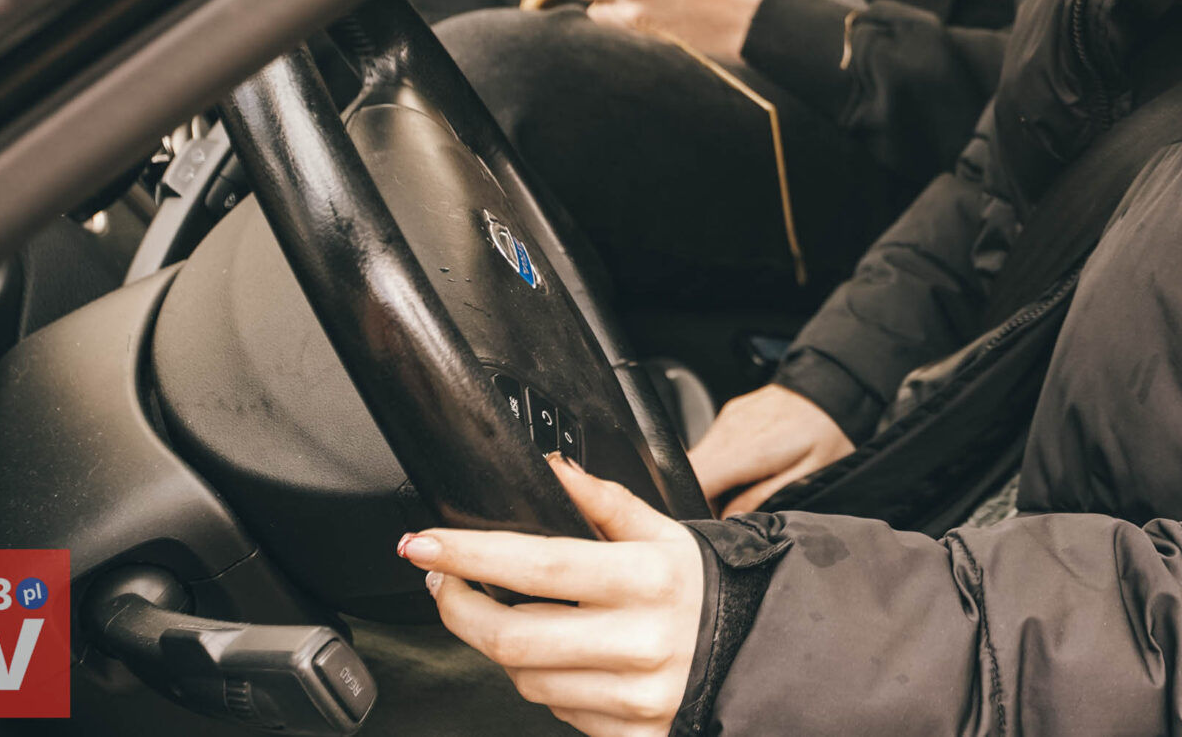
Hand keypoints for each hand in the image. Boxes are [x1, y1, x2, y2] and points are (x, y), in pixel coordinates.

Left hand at [406, 456, 703, 736]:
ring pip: (526, 680)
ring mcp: (633, 696)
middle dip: (459, 608)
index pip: (539, 565)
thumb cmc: (705, 590)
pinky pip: (556, 712)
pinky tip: (558, 657)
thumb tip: (554, 471)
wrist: (756, 653)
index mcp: (649, 579)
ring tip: (509, 617)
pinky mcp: (629, 735)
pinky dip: (544, 682)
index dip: (471, 554)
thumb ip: (606, 502)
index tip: (425, 545)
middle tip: (443, 582)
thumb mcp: (667, 534)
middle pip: (513, 637)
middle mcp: (641, 642)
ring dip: (500, 648)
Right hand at [687, 384, 852, 514]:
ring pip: (700, 457)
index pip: (694, 480)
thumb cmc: (831, 432)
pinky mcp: (732, 412)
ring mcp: (728, 418)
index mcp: (746, 449)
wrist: (838, 386)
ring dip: (715, 478)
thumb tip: (729, 517)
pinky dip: (723, 461)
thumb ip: (762, 499)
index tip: (713, 518)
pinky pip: (714, 443)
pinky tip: (752, 464)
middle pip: (691, 470)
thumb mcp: (807, 477)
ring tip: (749, 484)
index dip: (697, 505)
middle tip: (734, 506)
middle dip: (706, 495)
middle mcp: (730, 429)